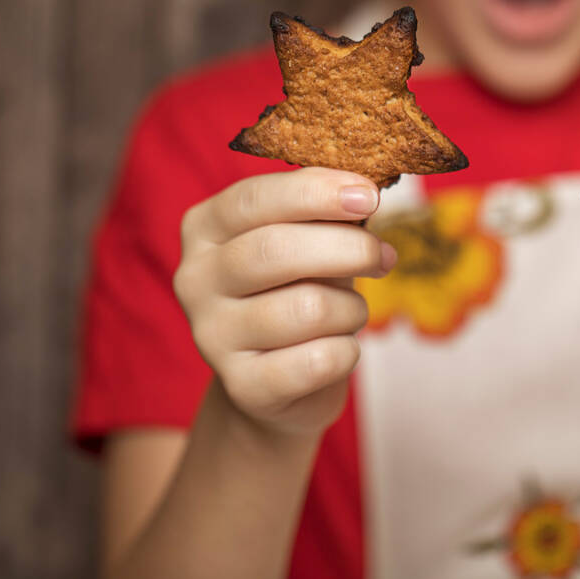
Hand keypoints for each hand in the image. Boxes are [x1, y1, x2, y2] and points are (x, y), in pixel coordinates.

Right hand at [173, 168, 395, 437]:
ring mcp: (212, 336)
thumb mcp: (306, 241)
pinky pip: (317, 360)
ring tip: (352, 312)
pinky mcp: (242, 386)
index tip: (369, 194)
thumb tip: (366, 192)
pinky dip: (347, 351)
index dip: (316, 193)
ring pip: (306, 307)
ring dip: (350, 307)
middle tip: (384, 256)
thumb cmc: (298, 290)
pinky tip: (341, 348)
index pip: (254, 198)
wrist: (278, 380)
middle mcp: (195, 279)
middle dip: (348, 247)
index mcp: (204, 229)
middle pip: (276, 249)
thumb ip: (325, 214)